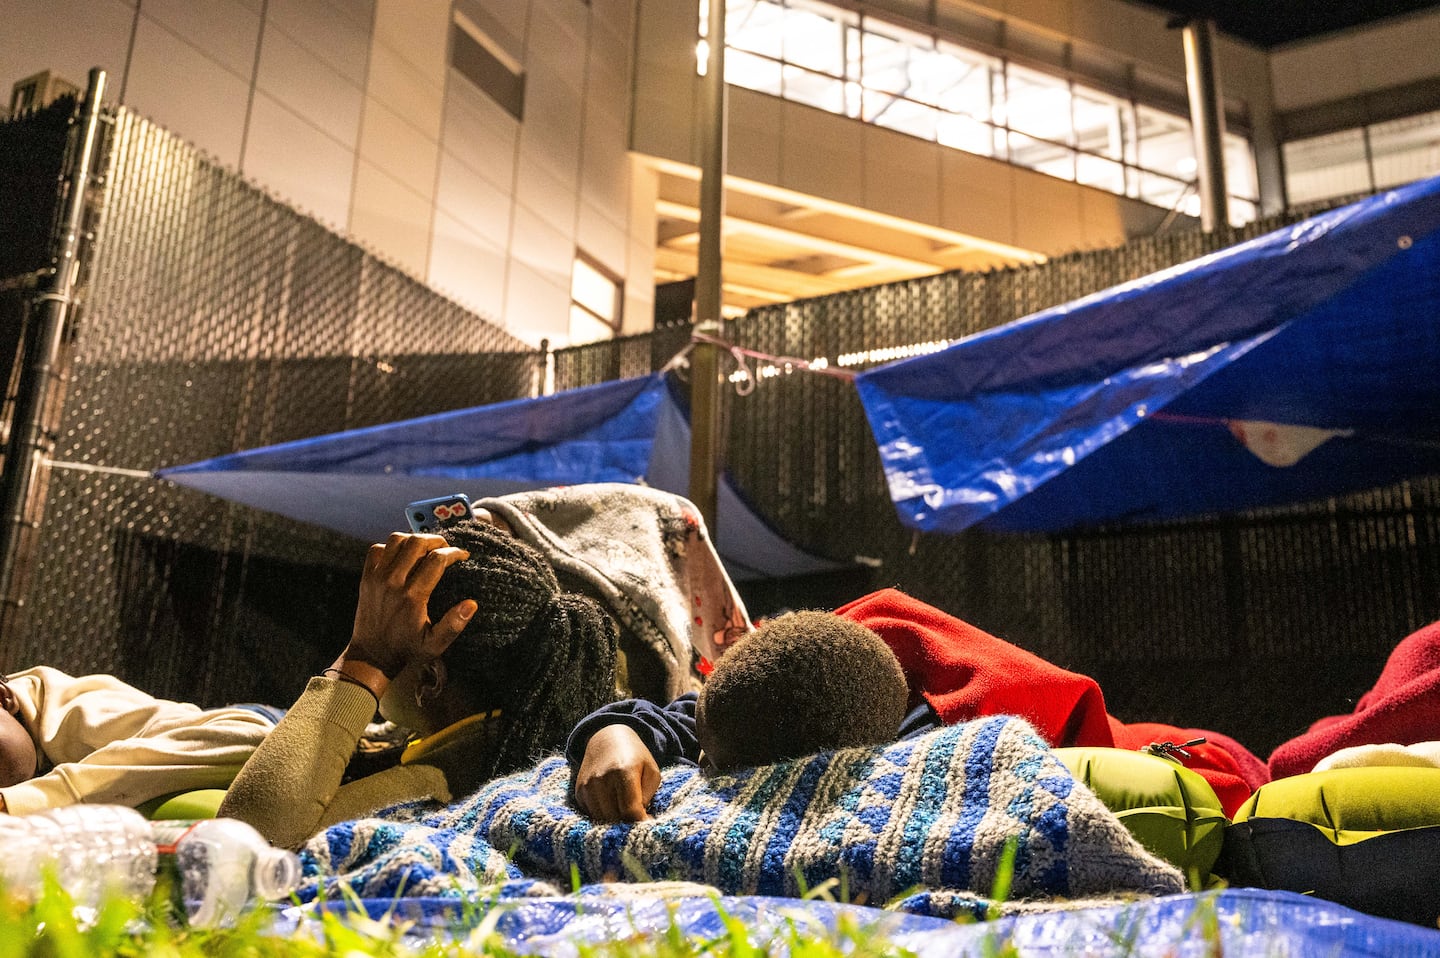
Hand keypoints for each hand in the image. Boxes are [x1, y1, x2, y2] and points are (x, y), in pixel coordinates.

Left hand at [338, 533, 475, 697]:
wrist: (371, 655)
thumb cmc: (406, 650)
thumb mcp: (435, 645)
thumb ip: (454, 625)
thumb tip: (472, 604)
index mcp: (413, 597)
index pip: (437, 560)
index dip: (454, 553)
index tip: (463, 556)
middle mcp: (393, 582)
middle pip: (417, 543)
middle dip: (437, 540)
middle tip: (446, 548)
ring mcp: (377, 578)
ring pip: (396, 540)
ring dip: (414, 539)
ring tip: (426, 548)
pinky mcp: (366, 578)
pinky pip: (377, 549)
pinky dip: (391, 547)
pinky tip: (403, 555)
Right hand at [573, 724, 659, 821]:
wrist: (607, 739)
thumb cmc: (635, 757)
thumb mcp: (651, 771)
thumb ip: (648, 796)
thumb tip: (639, 820)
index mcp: (623, 771)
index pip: (630, 810)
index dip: (640, 822)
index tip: (648, 825)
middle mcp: (602, 778)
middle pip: (615, 818)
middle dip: (628, 823)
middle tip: (637, 819)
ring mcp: (588, 785)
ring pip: (602, 819)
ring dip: (615, 821)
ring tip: (625, 812)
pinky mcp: (579, 791)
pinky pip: (591, 814)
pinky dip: (603, 816)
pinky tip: (611, 805)